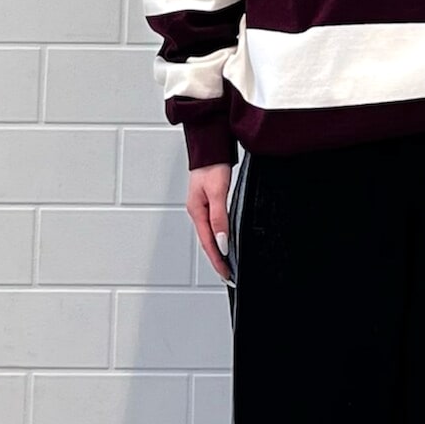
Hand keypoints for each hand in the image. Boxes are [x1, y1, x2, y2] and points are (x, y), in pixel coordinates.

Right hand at [186, 163, 232, 280]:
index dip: (218, 260)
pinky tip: (224, 243)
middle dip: (217, 261)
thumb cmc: (212, 166)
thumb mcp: (218, 192)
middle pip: (207, 242)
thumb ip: (219, 218)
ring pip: (209, 235)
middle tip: (227, 276)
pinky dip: (218, 238)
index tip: (226, 274)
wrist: (210, 147)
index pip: (208, 243)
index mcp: (197, 211)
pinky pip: (212, 226)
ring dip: (217, 251)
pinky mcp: (208, 203)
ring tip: (226, 266)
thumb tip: (221, 241)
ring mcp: (202, 208)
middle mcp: (197, 212)